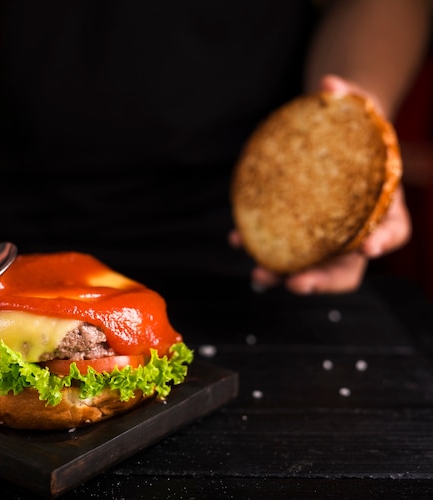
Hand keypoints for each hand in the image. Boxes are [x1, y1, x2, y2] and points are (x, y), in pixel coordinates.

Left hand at [230, 75, 411, 294]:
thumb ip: (349, 97)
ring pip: (312, 269)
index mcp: (383, 208)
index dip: (384, 240)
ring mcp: (326, 240)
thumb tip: (328, 83)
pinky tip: (238, 239)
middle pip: (347, 267)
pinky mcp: (300, 237)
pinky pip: (283, 250)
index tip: (368, 245)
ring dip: (285, 277)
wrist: (333, 142)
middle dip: (323, 280)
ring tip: (260, 275)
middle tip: (298, 284)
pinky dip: (261, 248)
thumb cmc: (352, 130)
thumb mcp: (356, 110)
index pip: (393, 230)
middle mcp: (356, 231)